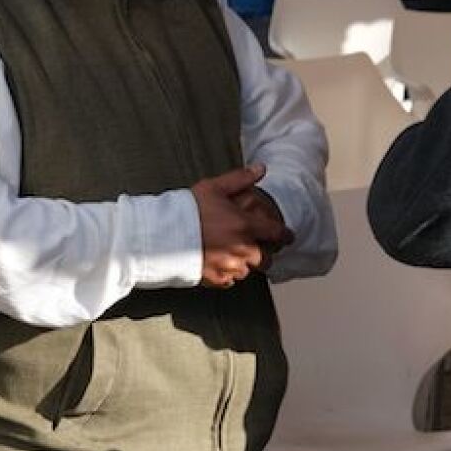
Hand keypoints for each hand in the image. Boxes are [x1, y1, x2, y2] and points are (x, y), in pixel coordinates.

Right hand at [191, 164, 291, 287]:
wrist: (162, 236)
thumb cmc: (187, 210)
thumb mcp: (214, 187)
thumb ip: (240, 179)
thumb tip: (260, 169)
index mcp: (245, 226)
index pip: (276, 234)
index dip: (285, 235)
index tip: (288, 237)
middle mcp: (242, 249)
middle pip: (265, 259)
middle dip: (264, 253)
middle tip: (255, 247)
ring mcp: (229, 267)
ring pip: (248, 271)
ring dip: (244, 263)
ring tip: (232, 253)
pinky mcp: (215, 279)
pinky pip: (230, 281)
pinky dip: (228, 274)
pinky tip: (219, 263)